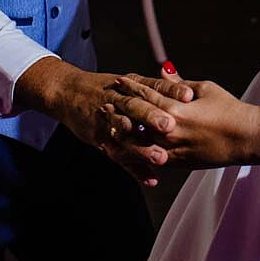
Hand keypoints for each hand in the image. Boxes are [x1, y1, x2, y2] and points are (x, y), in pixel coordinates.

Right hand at [17, 61, 184, 184]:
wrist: (67, 93)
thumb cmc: (105, 89)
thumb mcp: (129, 82)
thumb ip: (159, 88)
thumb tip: (191, 92)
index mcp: (129, 86)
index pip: (152, 85)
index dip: (170, 89)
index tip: (189, 95)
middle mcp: (117, 101)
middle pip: (135, 108)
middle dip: (152, 117)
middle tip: (170, 126)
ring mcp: (106, 120)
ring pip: (124, 135)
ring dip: (142, 147)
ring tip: (161, 157)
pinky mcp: (100, 139)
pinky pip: (118, 155)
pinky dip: (134, 168)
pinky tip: (150, 179)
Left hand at [110, 77, 259, 169]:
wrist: (247, 137)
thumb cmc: (230, 110)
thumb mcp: (205, 89)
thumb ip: (180, 84)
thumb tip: (162, 73)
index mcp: (175, 108)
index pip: (146, 95)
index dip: (130, 88)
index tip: (118, 81)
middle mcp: (169, 129)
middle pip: (136, 120)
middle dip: (119, 110)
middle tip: (104, 105)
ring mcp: (172, 148)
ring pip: (139, 143)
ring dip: (123, 136)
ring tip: (108, 131)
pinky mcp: (179, 162)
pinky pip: (152, 159)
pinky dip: (138, 155)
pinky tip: (129, 152)